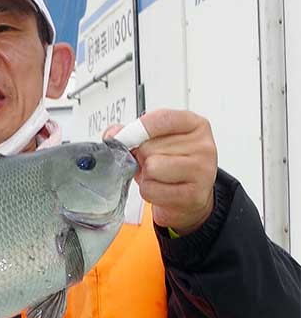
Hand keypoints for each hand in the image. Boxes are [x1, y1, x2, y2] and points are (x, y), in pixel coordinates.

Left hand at [106, 109, 216, 234]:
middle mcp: (203, 146)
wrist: (187, 198)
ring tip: (157, 177)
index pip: (162, 118)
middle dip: (142, 157)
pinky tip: (161, 190)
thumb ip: (131, 132)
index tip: (127, 137)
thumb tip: (114, 135)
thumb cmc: (170, 166)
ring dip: (146, 176)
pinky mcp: (194, 194)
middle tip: (152, 163)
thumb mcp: (154, 142)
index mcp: (195, 125)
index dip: (137, 129)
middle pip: (150, 146)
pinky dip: (149, 192)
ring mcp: (202, 171)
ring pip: (152, 168)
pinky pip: (152, 190)